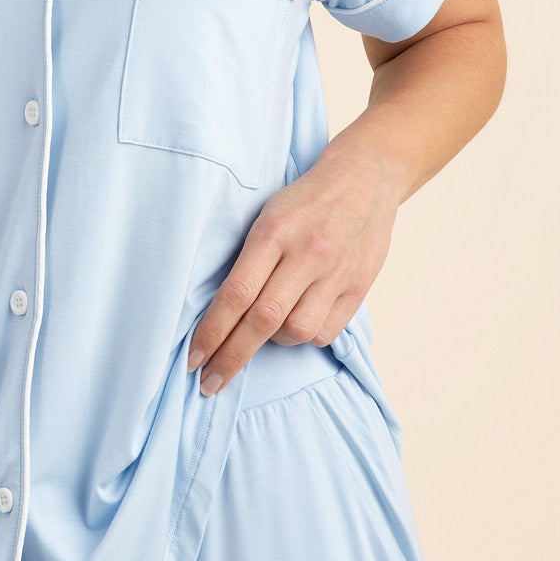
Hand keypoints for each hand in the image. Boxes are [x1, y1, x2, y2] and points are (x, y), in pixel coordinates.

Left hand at [186, 133, 403, 393]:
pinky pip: (325, 332)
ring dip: (271, 343)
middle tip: (209, 384)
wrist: (366, 177)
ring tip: (261, 335)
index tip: (193, 360)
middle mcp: (306, 254)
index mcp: (273, 232)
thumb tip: (218, 313)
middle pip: (262, 321)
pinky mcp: (358, 286)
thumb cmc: (305, 198)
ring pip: (296, 332)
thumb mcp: (267, 214)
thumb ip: (248, 260)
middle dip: (231, 358)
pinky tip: (295, 324)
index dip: (211, 332)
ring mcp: (335, 272)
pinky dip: (304, 337)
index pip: (236, 294)